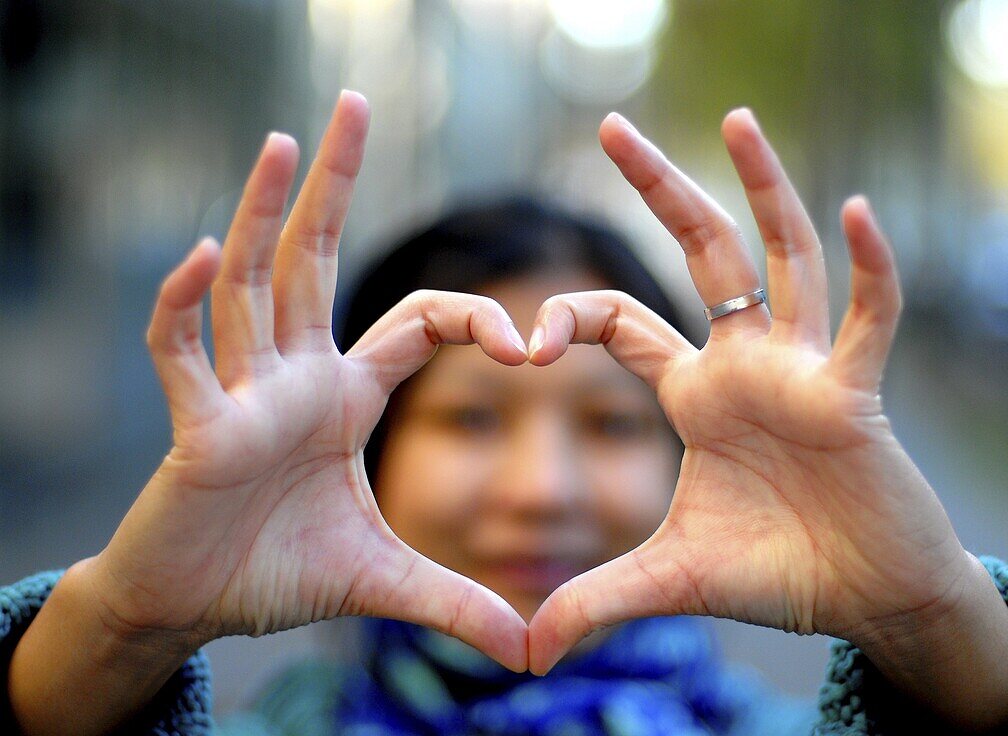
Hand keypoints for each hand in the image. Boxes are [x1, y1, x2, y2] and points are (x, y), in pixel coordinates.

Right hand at [88, 91, 527, 668]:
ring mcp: (241, 394)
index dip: (474, 319)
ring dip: (263, 214)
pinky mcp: (194, 429)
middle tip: (352, 108)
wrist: (193, 605)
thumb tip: (532, 652)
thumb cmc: (276, 572)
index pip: (416, 323)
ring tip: (282, 143)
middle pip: (315, 263)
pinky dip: (188, 307)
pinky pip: (184, 356)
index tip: (530, 342)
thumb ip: (455, 602)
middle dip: (333, 186)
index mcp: (346, 395)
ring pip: (253, 288)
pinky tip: (203, 254)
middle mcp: (295, 377)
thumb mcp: (384, 580)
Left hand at [526, 111, 1007, 729]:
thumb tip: (523, 653)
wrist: (866, 599)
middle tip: (611, 127)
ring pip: (783, 259)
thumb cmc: (777, 573)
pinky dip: (870, 267)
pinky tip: (857, 210)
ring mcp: (804, 368)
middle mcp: (745, 362)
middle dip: (658, 189)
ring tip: (734, 120)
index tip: (518, 342)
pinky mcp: (858, 393)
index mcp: (694, 391)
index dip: (566, 317)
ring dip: (762, 190)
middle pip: (700, 253)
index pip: (620, 322)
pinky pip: (870, 318)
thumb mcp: (670, 579)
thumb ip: (596, 601)